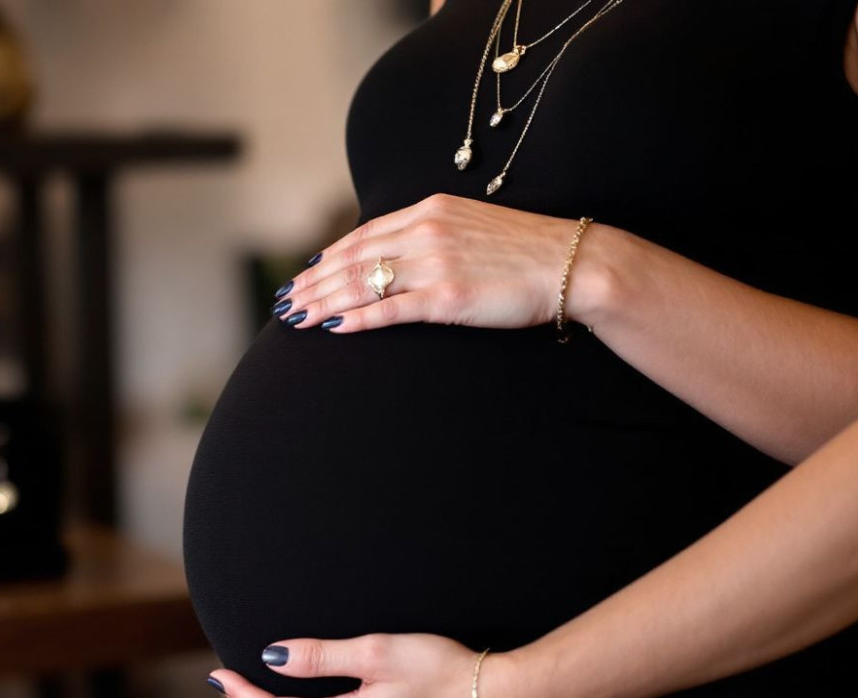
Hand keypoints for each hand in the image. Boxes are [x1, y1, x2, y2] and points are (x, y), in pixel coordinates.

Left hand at [275, 193, 599, 332]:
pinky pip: (390, 309)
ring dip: (323, 300)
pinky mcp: (448, 296)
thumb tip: (396, 252)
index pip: (364, 235)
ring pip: (363, 283)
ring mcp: (435, 264)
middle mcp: (426, 231)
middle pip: (353, 258)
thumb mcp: (471, 226)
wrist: (571, 264)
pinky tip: (333, 327)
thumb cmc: (526, 252)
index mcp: (430, 210)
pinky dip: (357, 318)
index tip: (304, 272)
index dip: (328, 257)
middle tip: (286, 301)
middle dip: (313, 281)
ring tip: (296, 317)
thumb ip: (432, 233)